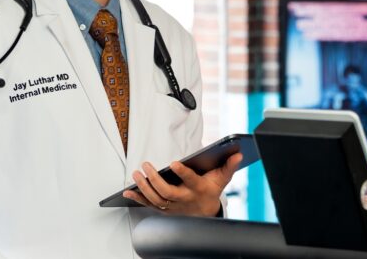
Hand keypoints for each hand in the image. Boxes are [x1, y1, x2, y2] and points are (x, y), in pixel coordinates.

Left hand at [123, 152, 242, 215]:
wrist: (204, 212)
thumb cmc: (211, 191)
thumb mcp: (222, 179)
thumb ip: (229, 166)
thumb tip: (238, 154)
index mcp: (198, 189)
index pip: (191, 181)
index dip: (183, 173)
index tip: (174, 163)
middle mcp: (184, 199)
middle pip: (167, 192)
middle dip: (155, 180)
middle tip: (146, 166)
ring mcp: (172, 206)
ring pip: (156, 199)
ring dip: (144, 187)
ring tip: (136, 174)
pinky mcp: (164, 208)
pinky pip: (149, 205)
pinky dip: (137, 199)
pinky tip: (128, 191)